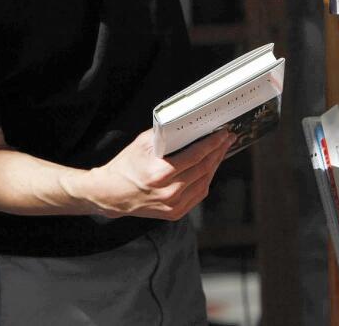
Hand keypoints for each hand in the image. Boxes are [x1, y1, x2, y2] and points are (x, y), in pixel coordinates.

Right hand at [77, 129, 233, 220]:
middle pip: (204, 168)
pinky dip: (206, 180)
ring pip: (205, 182)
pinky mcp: (174, 213)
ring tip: (221, 151)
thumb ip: (166, 135)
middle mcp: (169, 192)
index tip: (223, 134)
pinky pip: (198, 194)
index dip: (213, 143)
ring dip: (215, 165)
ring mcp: (173, 205)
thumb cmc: (125, 166)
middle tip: (228, 139)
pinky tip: (210, 168)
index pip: (196, 156)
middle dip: (219, 151)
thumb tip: (189, 125)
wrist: (110, 195)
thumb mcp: (142, 144)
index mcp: (160, 174)